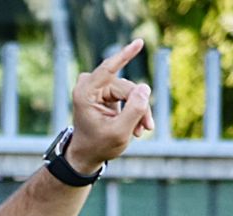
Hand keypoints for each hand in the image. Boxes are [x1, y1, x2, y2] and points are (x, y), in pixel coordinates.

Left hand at [67, 39, 154, 172]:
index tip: (140, 42)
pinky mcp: (105, 92)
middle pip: (126, 87)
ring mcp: (96, 88)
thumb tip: (145, 87)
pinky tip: (138, 127)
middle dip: (139, 106)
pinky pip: (128, 95)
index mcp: (85, 94)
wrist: (87, 155)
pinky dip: (134, 110)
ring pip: (130, 91)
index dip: (125, 55)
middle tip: (147, 128)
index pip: (108, 69)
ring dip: (138, 110)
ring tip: (142, 130)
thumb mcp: (120, 132)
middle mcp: (89, 87)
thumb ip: (135, 110)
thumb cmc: (99, 146)